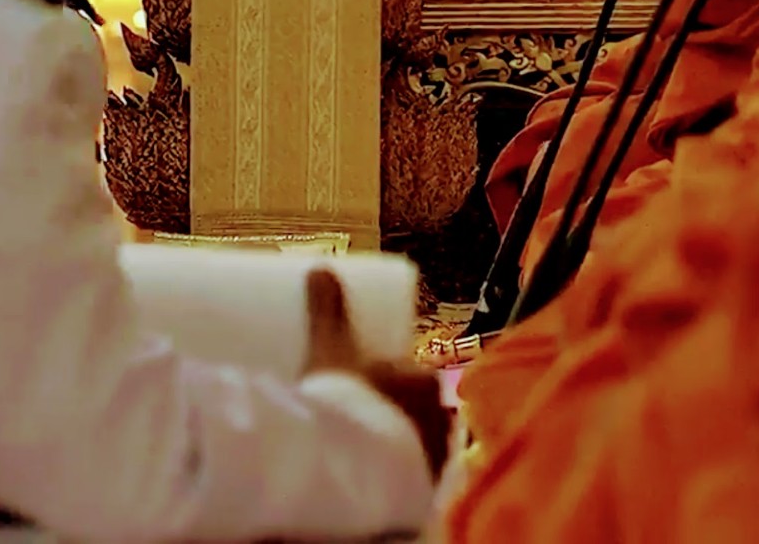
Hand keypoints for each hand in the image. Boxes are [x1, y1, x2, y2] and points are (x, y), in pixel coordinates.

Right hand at [305, 268, 453, 477]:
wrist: (348, 466)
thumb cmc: (348, 403)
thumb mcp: (332, 348)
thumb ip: (327, 308)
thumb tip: (320, 266)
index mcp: (424, 383)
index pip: (419, 375)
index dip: (399, 374)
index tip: (374, 375)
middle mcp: (438, 422)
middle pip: (420, 410)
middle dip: (397, 409)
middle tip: (361, 408)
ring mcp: (430, 460)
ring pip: (417, 445)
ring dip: (397, 442)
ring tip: (360, 441)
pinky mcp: (415, 491)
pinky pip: (408, 478)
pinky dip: (395, 474)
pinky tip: (375, 477)